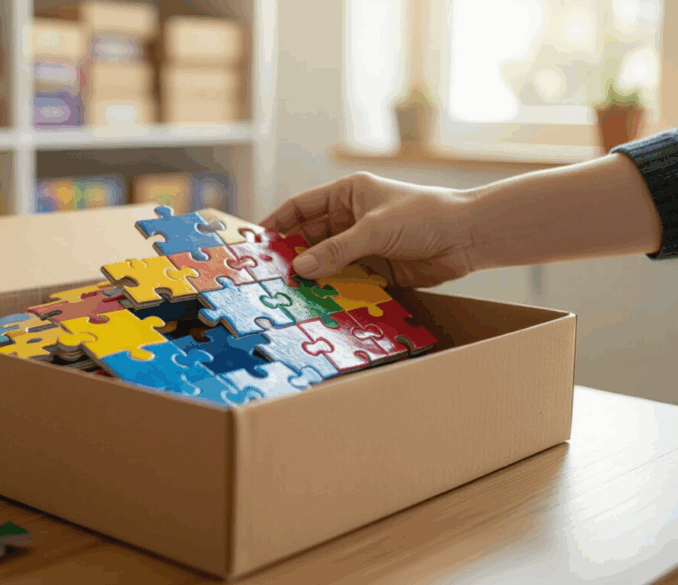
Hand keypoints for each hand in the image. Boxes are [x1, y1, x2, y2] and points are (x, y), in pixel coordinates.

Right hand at [261, 172, 477, 287]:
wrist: (468, 237)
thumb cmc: (424, 216)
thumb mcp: (374, 229)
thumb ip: (337, 250)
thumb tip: (301, 268)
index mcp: (348, 194)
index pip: (302, 207)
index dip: (279, 222)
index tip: (258, 241)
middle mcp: (351, 218)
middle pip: (311, 237)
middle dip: (293, 254)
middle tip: (271, 275)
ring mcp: (363, 245)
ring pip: (327, 261)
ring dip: (313, 275)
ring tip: (291, 292)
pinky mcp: (376, 269)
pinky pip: (347, 280)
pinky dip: (334, 290)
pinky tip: (319, 302)